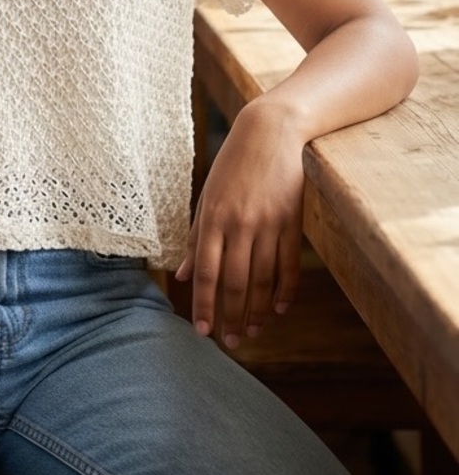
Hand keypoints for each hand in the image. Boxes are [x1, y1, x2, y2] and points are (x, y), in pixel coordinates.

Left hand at [175, 98, 304, 346]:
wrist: (270, 132)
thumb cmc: (232, 166)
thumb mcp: (207, 197)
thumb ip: (195, 238)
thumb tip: (183, 275)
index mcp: (213, 219)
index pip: (206, 272)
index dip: (203, 305)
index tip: (201, 331)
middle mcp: (239, 225)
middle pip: (234, 282)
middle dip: (231, 317)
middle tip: (231, 342)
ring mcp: (268, 224)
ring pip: (262, 279)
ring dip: (257, 311)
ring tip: (252, 332)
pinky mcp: (292, 222)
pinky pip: (289, 265)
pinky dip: (285, 291)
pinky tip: (279, 310)